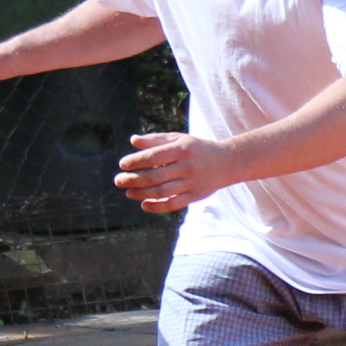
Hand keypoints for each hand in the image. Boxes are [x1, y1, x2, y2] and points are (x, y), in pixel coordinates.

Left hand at [114, 130, 230, 214]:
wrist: (226, 162)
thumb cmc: (196, 149)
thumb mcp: (179, 139)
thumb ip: (156, 140)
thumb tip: (133, 141)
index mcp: (181, 149)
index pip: (153, 157)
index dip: (135, 161)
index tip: (122, 165)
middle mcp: (186, 166)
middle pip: (154, 176)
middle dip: (133, 179)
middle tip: (118, 180)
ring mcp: (191, 182)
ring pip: (161, 191)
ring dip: (141, 193)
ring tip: (128, 193)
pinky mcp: (195, 196)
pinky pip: (173, 204)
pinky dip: (157, 207)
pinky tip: (144, 204)